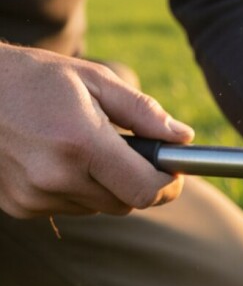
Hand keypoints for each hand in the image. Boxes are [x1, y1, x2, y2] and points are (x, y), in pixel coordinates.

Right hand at [0, 43, 193, 217]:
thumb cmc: (33, 78)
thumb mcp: (93, 79)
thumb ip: (143, 112)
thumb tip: (182, 137)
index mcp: (81, 144)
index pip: (146, 190)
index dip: (168, 185)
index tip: (174, 172)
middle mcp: (56, 178)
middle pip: (126, 203)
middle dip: (137, 180)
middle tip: (129, 150)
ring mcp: (34, 197)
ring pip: (98, 207)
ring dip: (104, 185)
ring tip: (82, 146)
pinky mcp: (18, 207)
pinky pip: (68, 207)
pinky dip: (74, 189)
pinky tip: (56, 158)